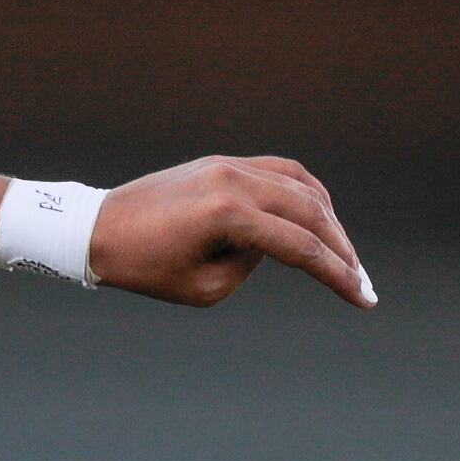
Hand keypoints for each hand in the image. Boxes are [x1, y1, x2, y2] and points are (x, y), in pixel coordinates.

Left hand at [90, 156, 373, 310]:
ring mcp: (229, 164)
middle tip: (361, 282)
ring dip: (328, 220)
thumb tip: (273, 244)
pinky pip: (280, 171)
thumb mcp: (202, 288)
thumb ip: (249, 267)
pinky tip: (318, 218)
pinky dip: (305, 194)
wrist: (97, 228)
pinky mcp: (223, 162)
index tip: (362, 298)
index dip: (337, 275)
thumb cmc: (142, 268)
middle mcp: (234, 180)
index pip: (300, 248)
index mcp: (227, 214)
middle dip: (342, 250)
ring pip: (301, 185)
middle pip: (311, 213)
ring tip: (341, 254)